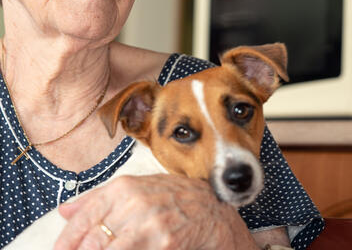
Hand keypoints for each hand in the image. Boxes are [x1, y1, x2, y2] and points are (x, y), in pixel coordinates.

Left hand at [54, 174, 258, 249]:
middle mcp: (133, 202)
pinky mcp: (162, 242)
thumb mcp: (136, 188)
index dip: (67, 239)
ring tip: (105, 249)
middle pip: (92, 239)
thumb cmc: (171, 197)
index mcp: (124, 186)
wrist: (209, 209)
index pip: (84, 216)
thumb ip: (98, 199)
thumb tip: (64, 210)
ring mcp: (149, 223)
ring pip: (106, 249)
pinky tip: (128, 249)